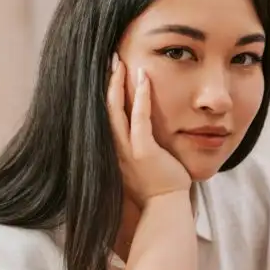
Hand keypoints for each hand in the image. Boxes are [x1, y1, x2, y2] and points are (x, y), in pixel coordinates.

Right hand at [106, 54, 190, 208]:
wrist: (165, 209)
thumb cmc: (159, 190)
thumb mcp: (142, 166)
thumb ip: (138, 149)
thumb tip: (143, 135)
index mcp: (114, 151)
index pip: (105, 116)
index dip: (104, 93)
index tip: (107, 74)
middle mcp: (115, 149)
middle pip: (104, 109)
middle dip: (106, 82)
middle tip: (109, 59)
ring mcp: (128, 151)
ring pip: (116, 110)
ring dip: (117, 83)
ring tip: (119, 61)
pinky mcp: (143, 152)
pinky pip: (139, 119)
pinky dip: (140, 97)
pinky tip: (143, 78)